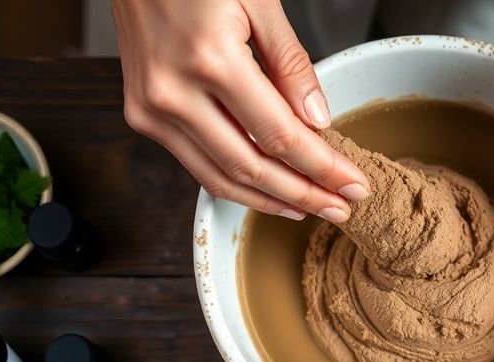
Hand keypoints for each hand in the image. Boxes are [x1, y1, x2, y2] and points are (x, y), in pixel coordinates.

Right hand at [111, 0, 368, 222]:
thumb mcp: (258, 1)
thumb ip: (291, 65)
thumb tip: (318, 121)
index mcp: (210, 60)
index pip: (280, 136)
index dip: (322, 168)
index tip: (353, 185)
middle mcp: (173, 93)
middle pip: (251, 167)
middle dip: (303, 194)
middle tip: (340, 208)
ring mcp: (150, 108)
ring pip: (219, 177)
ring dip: (268, 199)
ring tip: (308, 207)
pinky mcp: (141, 113)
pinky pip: (195, 162)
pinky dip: (233, 181)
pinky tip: (266, 188)